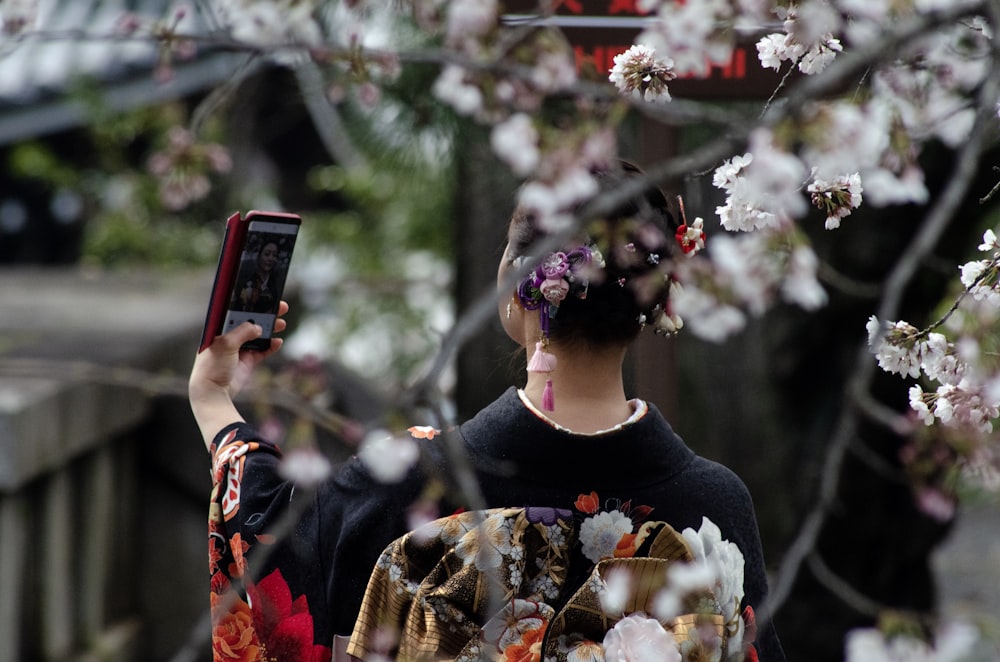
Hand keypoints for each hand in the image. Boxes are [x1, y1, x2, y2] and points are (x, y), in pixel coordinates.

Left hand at [189, 301, 288, 447]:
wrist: (213, 392)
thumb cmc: (212, 366)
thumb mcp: (226, 344)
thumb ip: (243, 332)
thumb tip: (259, 327)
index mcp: (219, 329)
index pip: (236, 310)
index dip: (250, 303)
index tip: (264, 296)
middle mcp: (229, 337)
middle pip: (250, 321)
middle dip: (265, 314)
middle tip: (281, 308)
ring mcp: (239, 349)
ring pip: (259, 334)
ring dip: (271, 329)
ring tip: (282, 324)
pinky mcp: (247, 361)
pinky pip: (263, 350)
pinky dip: (271, 346)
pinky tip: (279, 342)